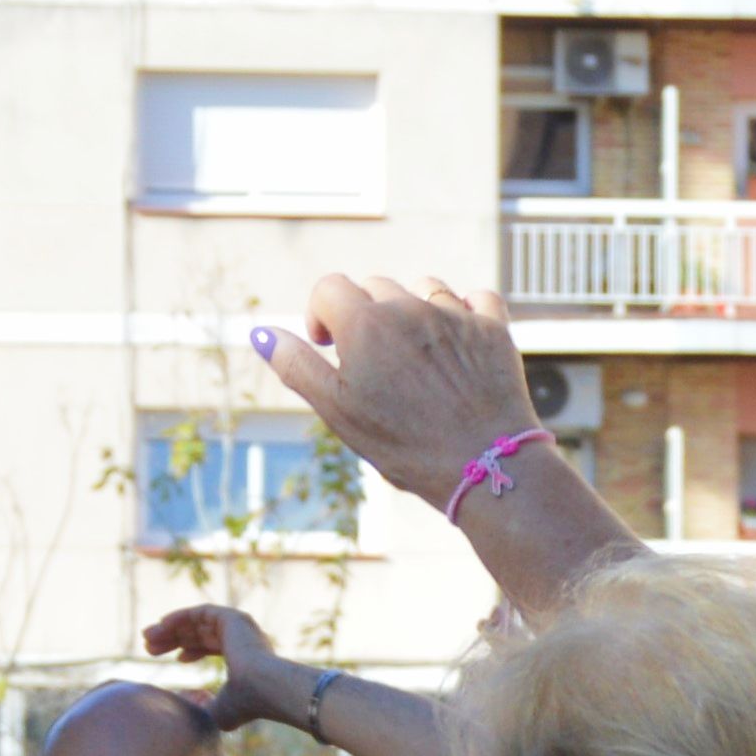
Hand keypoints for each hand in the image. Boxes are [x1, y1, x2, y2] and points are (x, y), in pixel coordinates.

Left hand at [141, 603, 313, 736]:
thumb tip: (187, 701)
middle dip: (174, 638)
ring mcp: (239, 627)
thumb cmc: (244, 706)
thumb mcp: (217, 713)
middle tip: (149, 646)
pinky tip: (162, 624)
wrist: (265, 690)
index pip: (211, 647)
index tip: (167, 656)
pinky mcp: (233, 618)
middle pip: (201, 633)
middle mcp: (243, 639)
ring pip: (198, 621)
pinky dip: (180, 617)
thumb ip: (202, 708)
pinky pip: (201, 612)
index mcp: (243, 658)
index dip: (187, 650)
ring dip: (171, 628)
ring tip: (147, 638)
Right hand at [254, 275, 539, 511]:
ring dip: (413, 310)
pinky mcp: (493, 328)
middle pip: (375, 287)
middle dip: (366, 316)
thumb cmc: (405, 446)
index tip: (328, 346)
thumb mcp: (338, 413)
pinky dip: (464, 311)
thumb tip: (261, 334)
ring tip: (417, 354)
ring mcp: (455, 314)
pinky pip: (476, 297)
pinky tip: (458, 340)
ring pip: (424, 288)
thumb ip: (298, 367)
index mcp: (365, 324)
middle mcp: (409, 307)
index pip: (329, 287)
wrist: (485, 467)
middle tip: (375, 364)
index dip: (321, 315)